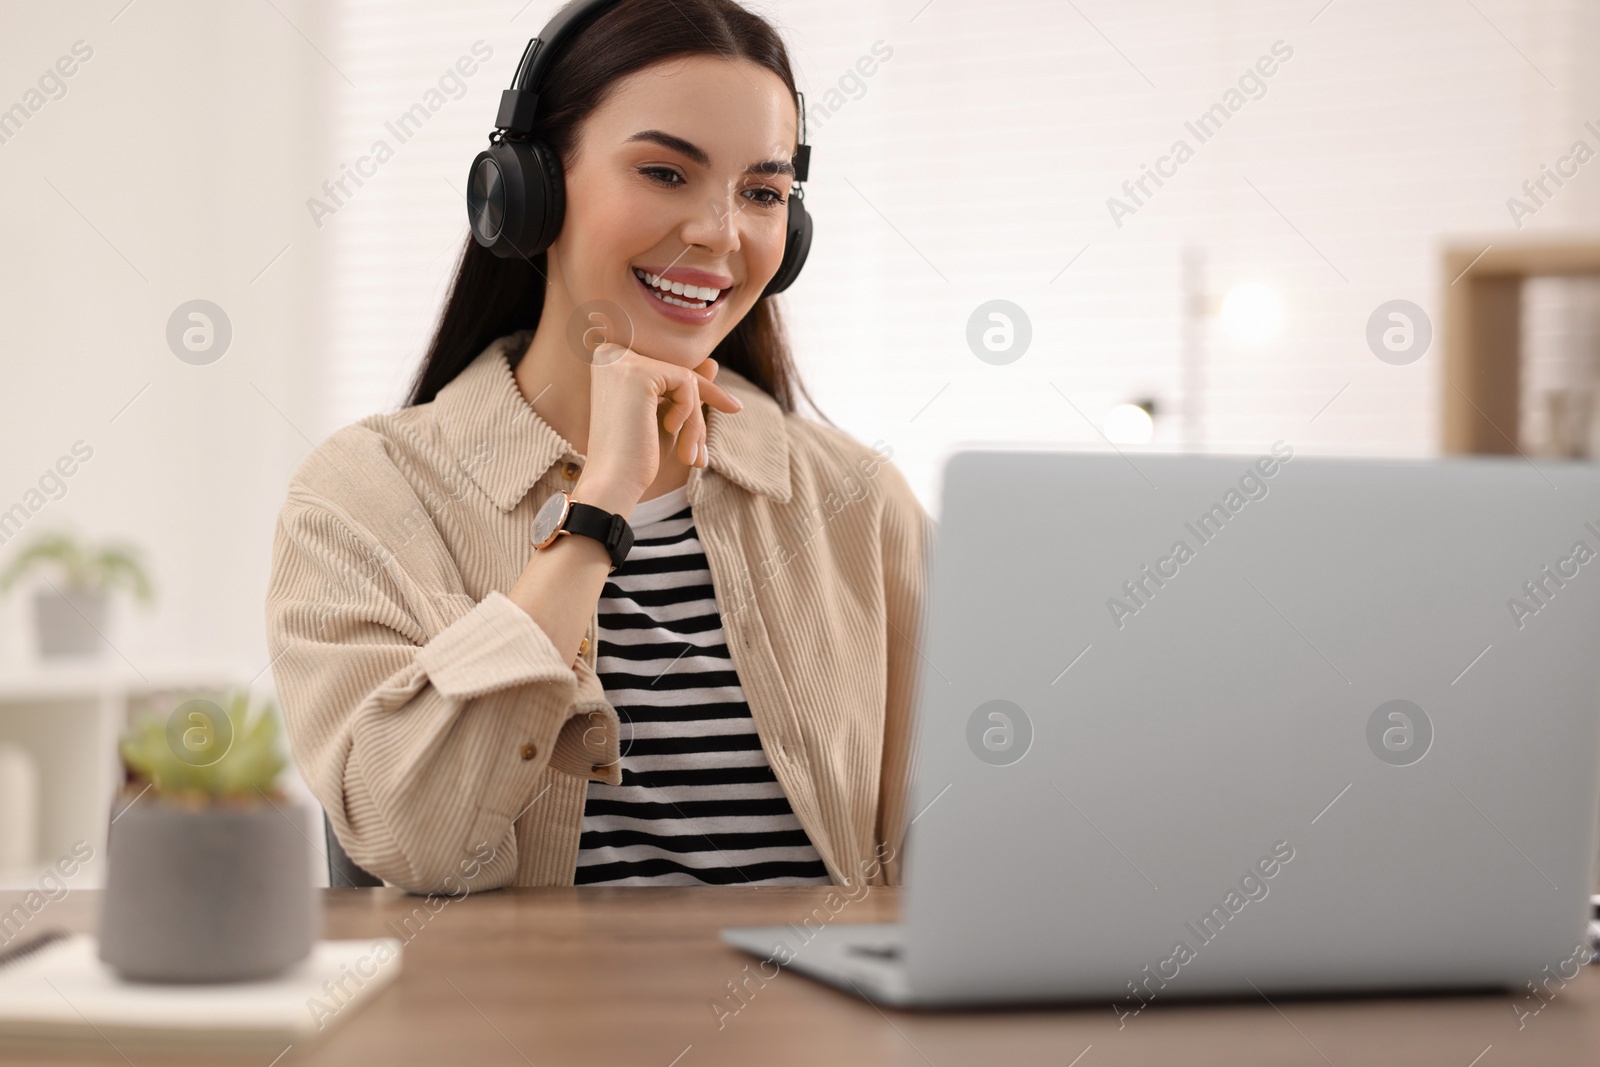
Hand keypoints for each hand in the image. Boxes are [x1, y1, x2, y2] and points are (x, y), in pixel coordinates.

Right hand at [576, 346, 742, 506]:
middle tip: (704, 452)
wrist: (613, 483)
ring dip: (696, 421)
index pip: (671, 367)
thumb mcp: (666, 417)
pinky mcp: (636, 372)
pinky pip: (686, 382)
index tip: (733, 407)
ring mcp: (621, 360)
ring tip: (689, 456)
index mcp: (612, 360)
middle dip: (700, 411)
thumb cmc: (636, 456)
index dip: (701, 392)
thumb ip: (685, 389)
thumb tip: (712, 362)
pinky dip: (689, 413)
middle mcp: (612, 352)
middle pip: (679, 371)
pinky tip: (669, 431)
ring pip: (686, 379)